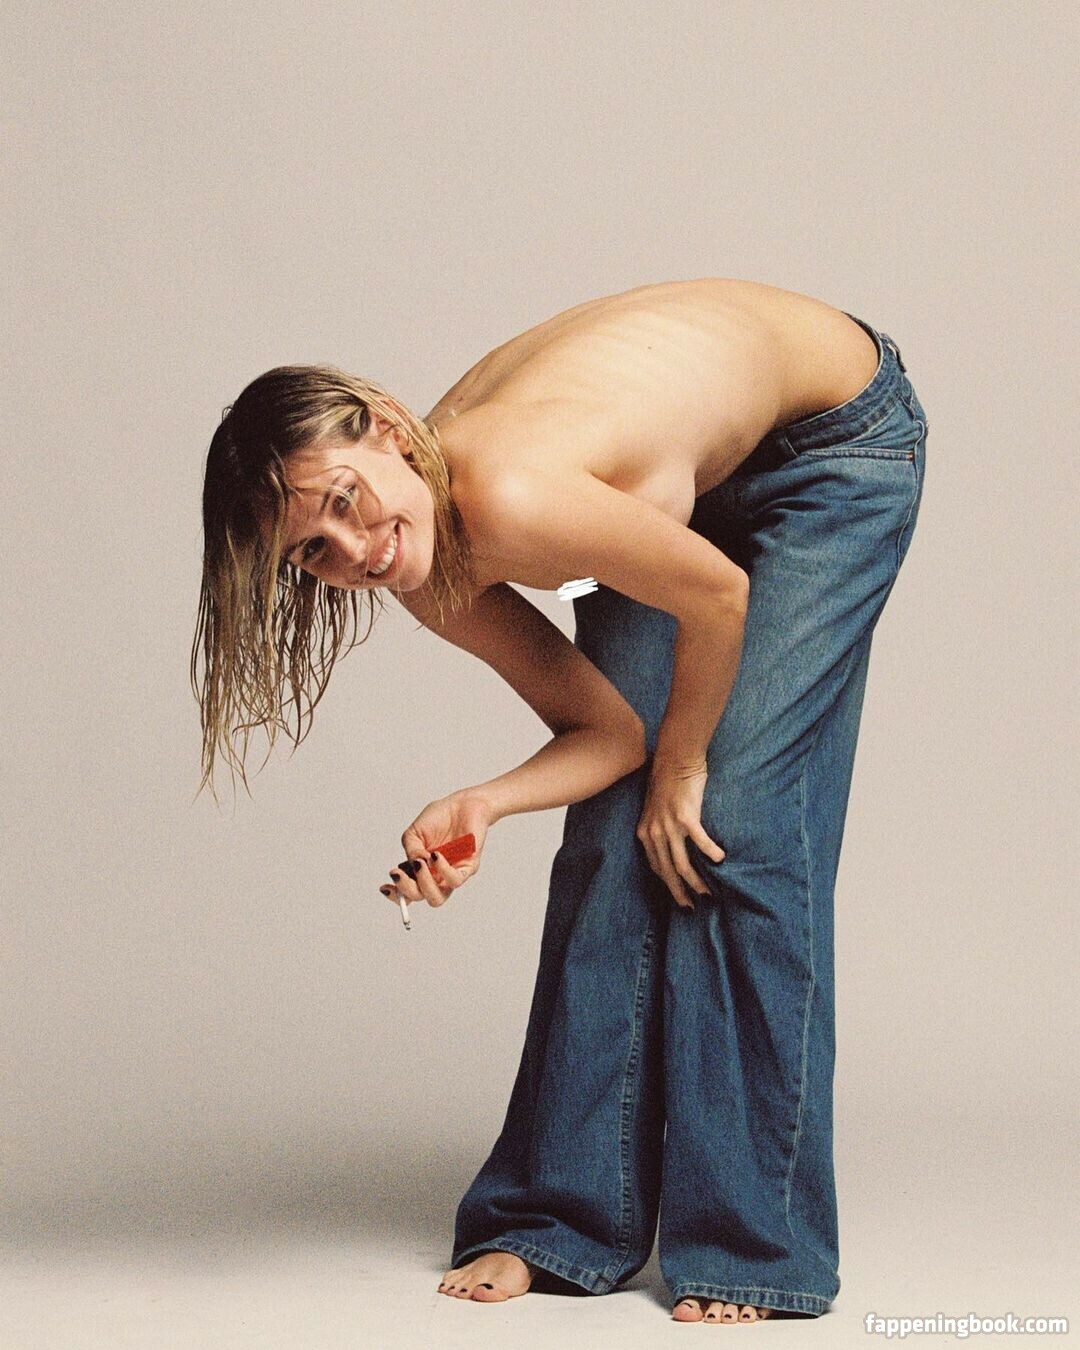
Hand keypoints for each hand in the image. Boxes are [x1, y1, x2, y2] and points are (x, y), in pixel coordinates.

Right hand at [379, 790, 493, 911]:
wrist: (462, 805)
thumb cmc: (439, 819)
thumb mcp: (415, 832)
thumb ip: (411, 849)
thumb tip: (415, 863)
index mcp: (420, 870)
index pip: (407, 891)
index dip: (395, 894)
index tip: (384, 887)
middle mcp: (435, 876)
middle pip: (420, 897)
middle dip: (406, 889)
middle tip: (399, 873)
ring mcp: (451, 875)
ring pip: (437, 898)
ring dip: (424, 883)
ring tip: (420, 864)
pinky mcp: (468, 868)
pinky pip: (455, 880)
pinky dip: (443, 870)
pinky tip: (436, 856)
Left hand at [635, 753, 725, 909]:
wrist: (675, 758)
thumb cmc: (668, 782)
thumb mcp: (655, 809)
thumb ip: (659, 827)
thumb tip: (670, 844)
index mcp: (645, 832)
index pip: (655, 866)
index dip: (666, 884)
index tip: (678, 897)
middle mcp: (654, 832)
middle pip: (667, 872)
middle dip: (679, 893)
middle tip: (691, 909)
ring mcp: (669, 825)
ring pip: (682, 864)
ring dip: (696, 883)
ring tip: (708, 895)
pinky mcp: (686, 816)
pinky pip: (700, 842)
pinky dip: (711, 854)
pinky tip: (721, 861)